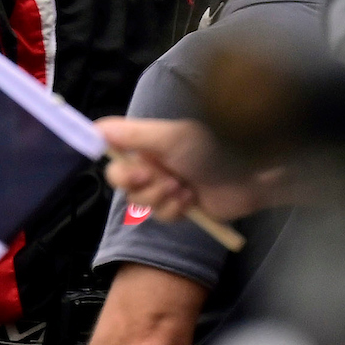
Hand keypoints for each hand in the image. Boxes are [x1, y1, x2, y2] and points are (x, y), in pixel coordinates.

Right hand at [96, 117, 279, 224]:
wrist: (251, 177)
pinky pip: (162, 216)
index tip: (135, 173)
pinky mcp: (181, 208)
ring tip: (185, 188)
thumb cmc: (212, 150)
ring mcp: (167, 187)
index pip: (115, 159)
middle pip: (124, 185)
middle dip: (144, 186)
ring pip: (142, 203)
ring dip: (163, 198)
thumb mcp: (170, 137)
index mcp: (148, 145)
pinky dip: (175, 209)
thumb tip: (94, 128)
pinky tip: (192, 200)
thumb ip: (131, 133)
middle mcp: (154, 165)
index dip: (120, 171)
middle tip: (166, 180)